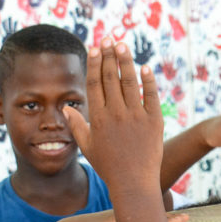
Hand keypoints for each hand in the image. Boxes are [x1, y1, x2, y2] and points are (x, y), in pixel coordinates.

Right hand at [66, 38, 163, 192]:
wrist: (133, 182)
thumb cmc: (109, 166)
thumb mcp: (88, 146)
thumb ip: (77, 125)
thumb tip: (65, 107)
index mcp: (98, 117)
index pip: (94, 83)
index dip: (94, 63)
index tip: (94, 47)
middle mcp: (116, 113)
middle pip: (110, 77)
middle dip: (109, 56)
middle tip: (109, 39)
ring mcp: (136, 116)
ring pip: (130, 82)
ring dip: (126, 61)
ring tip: (123, 46)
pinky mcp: (154, 121)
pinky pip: (151, 96)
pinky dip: (148, 81)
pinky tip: (145, 67)